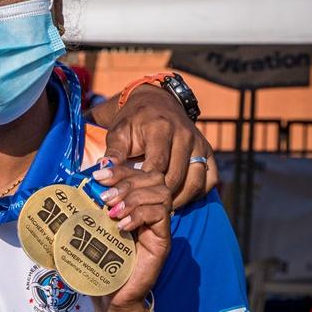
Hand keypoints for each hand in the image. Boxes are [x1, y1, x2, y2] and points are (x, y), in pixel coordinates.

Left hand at [91, 164, 172, 311]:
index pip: (137, 171)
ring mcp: (158, 225)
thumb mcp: (89, 226)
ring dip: (132, 196)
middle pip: (153, 177)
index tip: (98, 174)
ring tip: (112, 211)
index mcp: (133, 201)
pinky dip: (140, 214)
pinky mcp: (162, 240)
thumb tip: (68, 182)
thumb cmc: (97, 259)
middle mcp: (150, 209)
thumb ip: (86, 204)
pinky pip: (160, 215)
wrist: (110, 294)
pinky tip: (122, 225)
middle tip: (104, 195)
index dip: (119, 168)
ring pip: (160, 192)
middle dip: (126, 179)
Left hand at [101, 85, 216, 209]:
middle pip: (176, 176)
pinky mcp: (209, 151)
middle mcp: (184, 135)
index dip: (145, 185)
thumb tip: (102, 173)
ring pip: (194, 181)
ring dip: (179, 198)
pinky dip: (195, 194)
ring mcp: (199, 143)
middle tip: (145, 208)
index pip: (157, 165)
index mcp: (161, 128)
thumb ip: (113, 153)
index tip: (132, 198)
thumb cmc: (133, 122)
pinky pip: (208, 180)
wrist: (157, 103)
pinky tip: (178, 198)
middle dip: (160, 196)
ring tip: (161, 207)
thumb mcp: (118, 133)